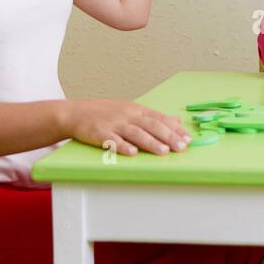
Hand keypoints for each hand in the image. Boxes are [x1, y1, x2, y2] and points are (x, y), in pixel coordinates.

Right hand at [64, 98, 190, 155]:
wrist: (75, 112)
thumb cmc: (106, 113)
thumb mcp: (131, 110)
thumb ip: (153, 117)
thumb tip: (176, 120)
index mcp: (137, 110)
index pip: (160, 118)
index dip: (175, 129)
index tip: (188, 139)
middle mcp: (128, 115)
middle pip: (151, 125)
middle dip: (168, 136)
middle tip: (182, 147)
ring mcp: (114, 124)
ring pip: (135, 133)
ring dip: (150, 142)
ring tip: (164, 151)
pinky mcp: (99, 133)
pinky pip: (112, 140)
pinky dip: (123, 146)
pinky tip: (133, 153)